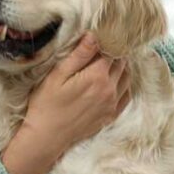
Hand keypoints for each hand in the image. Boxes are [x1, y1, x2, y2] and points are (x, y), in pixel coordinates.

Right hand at [1, 32, 131, 173]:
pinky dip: (124, 85)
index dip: (106, 42)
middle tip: (101, 49)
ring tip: (107, 63)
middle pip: (121, 63)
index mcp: (97, 76)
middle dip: (113, 54)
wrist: (47, 137)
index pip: (111, 51)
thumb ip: (79, 55)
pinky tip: (114, 81)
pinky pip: (126, 96)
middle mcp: (110, 89)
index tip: (99, 38)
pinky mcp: (110, 116)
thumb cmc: (46, 104)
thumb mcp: (58, 75)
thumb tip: (94, 36)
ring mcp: (112, 104)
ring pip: (126, 78)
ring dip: (120, 68)